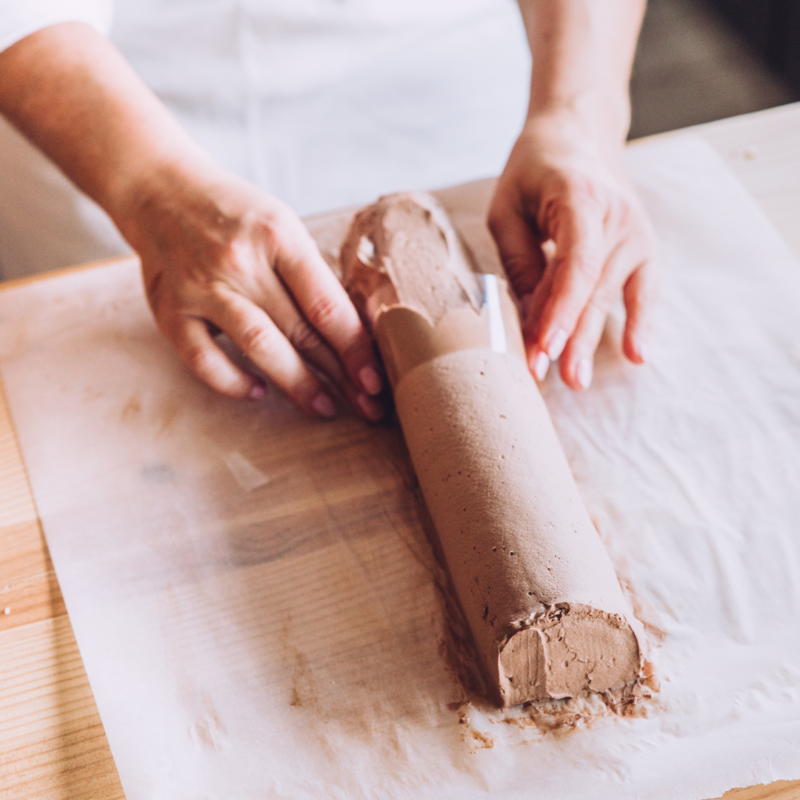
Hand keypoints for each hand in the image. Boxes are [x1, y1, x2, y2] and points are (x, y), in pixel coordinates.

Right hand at [120, 160, 383, 419]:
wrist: (158, 188)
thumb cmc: (234, 214)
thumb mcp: (281, 226)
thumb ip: (310, 275)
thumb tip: (352, 335)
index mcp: (277, 235)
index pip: (326, 304)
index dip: (355, 348)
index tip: (376, 379)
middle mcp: (239, 261)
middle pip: (301, 330)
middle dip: (340, 375)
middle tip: (366, 406)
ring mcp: (201, 287)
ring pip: (260, 346)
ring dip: (298, 384)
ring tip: (326, 407)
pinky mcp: (169, 309)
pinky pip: (204, 359)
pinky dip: (234, 381)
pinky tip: (260, 391)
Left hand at [487, 115, 656, 389]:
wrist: (579, 135)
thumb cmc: (533, 170)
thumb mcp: (507, 206)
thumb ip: (519, 258)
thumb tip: (525, 315)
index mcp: (580, 198)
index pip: (574, 265)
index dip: (559, 310)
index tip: (541, 347)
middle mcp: (618, 216)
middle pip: (592, 288)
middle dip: (567, 337)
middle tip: (545, 375)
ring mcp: (636, 232)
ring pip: (611, 297)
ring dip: (591, 341)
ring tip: (574, 379)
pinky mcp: (643, 247)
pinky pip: (644, 291)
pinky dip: (641, 323)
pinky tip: (637, 357)